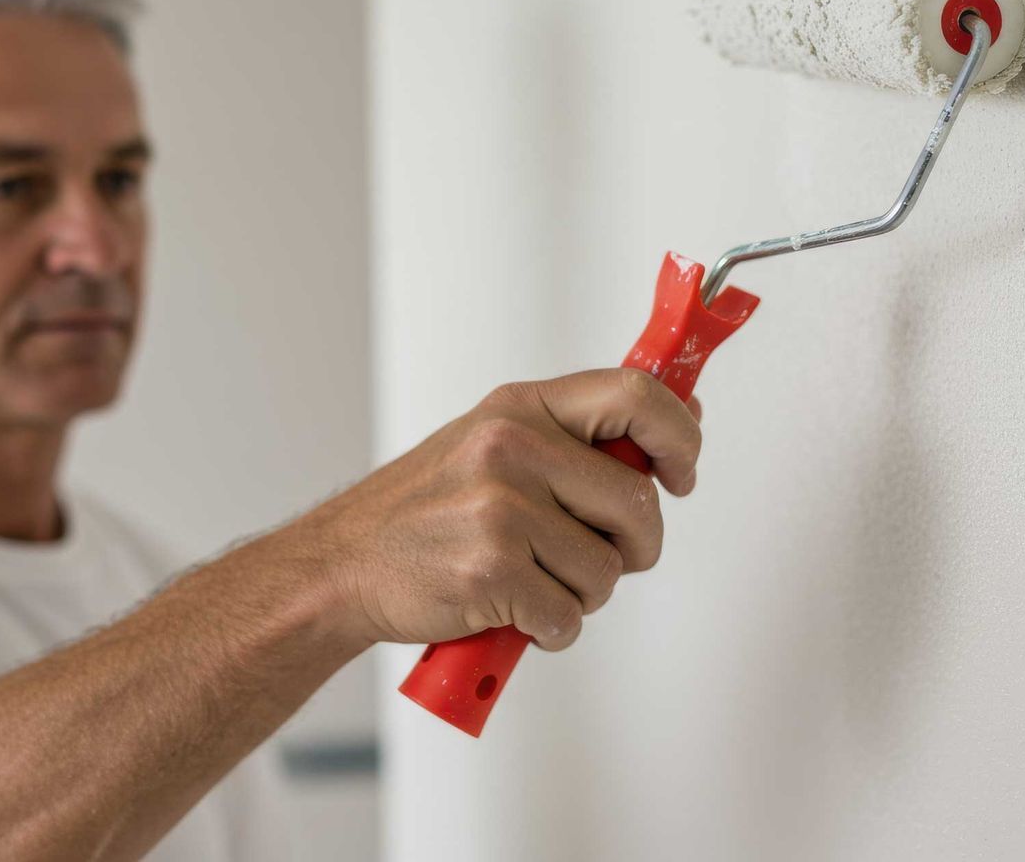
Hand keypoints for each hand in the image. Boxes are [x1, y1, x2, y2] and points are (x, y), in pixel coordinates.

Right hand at [290, 369, 703, 652]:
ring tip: (534, 583)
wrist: (344, 565)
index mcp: (521, 407)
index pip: (636, 395)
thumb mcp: (493, 441)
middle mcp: (511, 448)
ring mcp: (499, 510)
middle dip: (635, 547)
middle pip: (637, 502)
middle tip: (597, 557)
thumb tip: (680, 416)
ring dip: (583, 595)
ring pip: (607, 571)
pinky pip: (568, 617)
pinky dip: (551, 630)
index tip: (681, 472)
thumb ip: (577, 434)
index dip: (680, 436)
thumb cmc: (426, 510)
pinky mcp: (490, 572)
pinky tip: (513, 612)